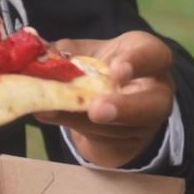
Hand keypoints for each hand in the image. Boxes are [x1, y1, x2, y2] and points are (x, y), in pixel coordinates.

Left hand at [33, 31, 175, 167]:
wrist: (109, 98)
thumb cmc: (100, 65)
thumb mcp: (86, 51)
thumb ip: (66, 51)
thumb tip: (38, 51)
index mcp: (150, 57)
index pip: (154, 56)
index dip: (137, 62)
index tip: (116, 70)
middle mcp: (155, 92)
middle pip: (152, 105)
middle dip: (125, 108)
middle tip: (97, 110)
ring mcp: (145, 122)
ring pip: (117, 127)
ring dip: (81, 119)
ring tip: (50, 109)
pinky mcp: (127, 142)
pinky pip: (101, 137)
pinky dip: (71, 125)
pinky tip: (47, 114)